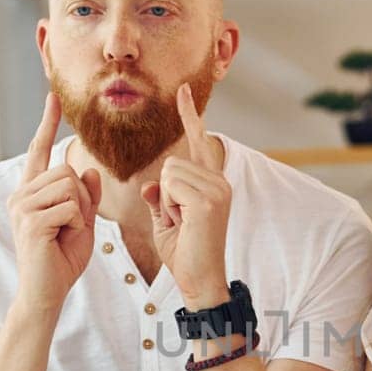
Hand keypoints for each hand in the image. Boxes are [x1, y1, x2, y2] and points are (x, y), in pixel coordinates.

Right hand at [9, 93, 102, 314]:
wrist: (47, 292)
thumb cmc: (62, 259)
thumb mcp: (83, 223)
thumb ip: (87, 197)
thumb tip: (90, 171)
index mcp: (31, 192)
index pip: (39, 151)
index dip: (47, 124)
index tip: (53, 98)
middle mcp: (21, 194)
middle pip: (66, 170)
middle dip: (83, 198)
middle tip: (74, 225)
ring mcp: (22, 207)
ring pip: (69, 186)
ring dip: (80, 212)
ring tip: (66, 233)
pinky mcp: (29, 222)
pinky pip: (70, 207)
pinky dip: (78, 225)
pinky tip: (64, 240)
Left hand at [141, 83, 230, 306]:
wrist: (199, 280)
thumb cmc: (184, 254)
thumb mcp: (165, 221)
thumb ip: (160, 197)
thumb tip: (152, 185)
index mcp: (212, 183)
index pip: (198, 142)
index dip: (190, 115)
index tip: (183, 90)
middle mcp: (219, 181)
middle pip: (171, 162)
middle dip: (165, 193)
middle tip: (180, 220)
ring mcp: (218, 189)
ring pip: (169, 173)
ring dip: (167, 201)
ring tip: (183, 223)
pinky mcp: (210, 200)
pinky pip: (170, 185)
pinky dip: (169, 207)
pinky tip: (184, 223)